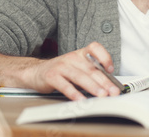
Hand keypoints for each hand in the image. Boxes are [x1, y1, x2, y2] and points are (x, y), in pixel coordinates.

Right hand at [0, 42, 121, 100]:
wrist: (36, 72)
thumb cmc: (61, 71)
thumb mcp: (77, 67)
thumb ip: (91, 73)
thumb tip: (108, 84)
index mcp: (80, 53)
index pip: (95, 48)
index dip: (105, 57)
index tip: (111, 69)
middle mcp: (72, 57)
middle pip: (91, 69)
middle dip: (104, 82)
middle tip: (113, 91)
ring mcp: (61, 66)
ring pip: (80, 77)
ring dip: (93, 87)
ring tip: (101, 95)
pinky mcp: (52, 76)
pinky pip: (65, 85)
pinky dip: (74, 93)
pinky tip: (81, 99)